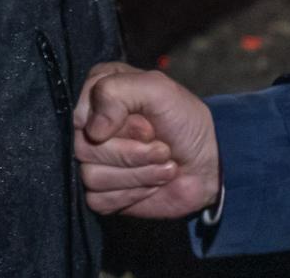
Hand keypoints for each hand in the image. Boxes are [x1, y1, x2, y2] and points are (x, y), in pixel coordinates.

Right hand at [73, 61, 220, 218]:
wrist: (208, 166)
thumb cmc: (185, 123)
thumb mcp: (159, 90)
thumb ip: (118, 91)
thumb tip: (92, 130)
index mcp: (99, 91)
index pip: (81, 112)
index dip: (117, 123)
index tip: (147, 123)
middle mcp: (91, 125)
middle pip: (84, 147)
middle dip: (132, 152)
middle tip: (161, 146)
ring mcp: (94, 161)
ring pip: (91, 176)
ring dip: (137, 174)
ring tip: (161, 163)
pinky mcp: (101, 192)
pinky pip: (97, 200)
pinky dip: (131, 194)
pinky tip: (150, 184)